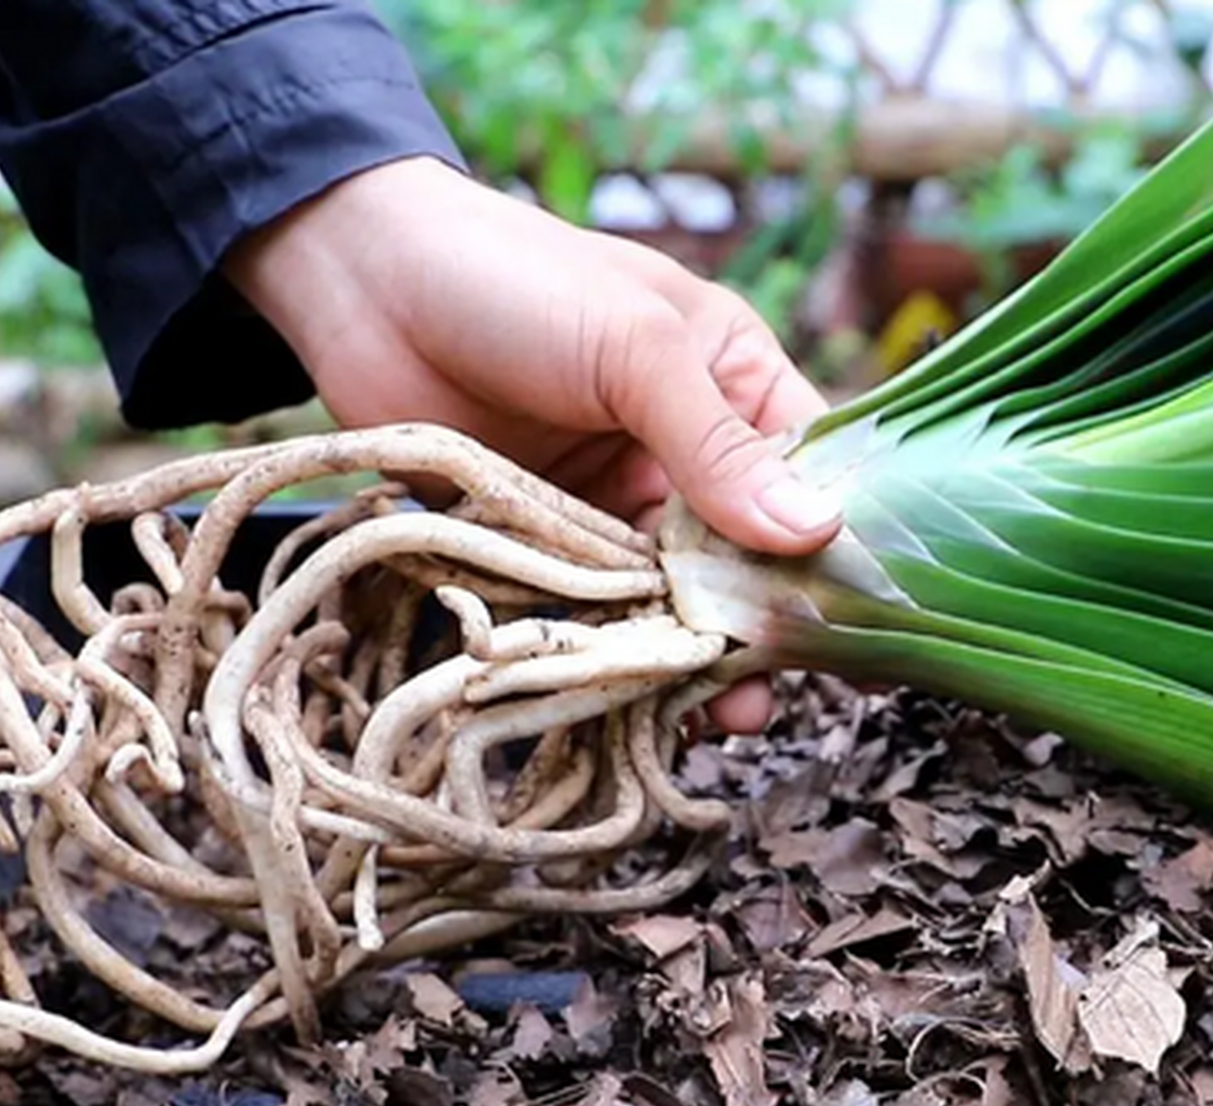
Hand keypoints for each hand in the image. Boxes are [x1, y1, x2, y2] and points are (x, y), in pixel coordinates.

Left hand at [224, 156, 844, 733]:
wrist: (357, 280)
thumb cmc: (512, 281)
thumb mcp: (635, 351)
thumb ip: (717, 448)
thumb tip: (816, 534)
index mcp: (731, 380)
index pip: (811, 474)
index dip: (834, 549)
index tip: (855, 628)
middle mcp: (683, 449)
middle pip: (746, 555)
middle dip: (759, 626)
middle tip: (769, 694)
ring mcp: (612, 501)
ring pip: (672, 596)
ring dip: (690, 655)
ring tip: (715, 718)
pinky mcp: (545, 541)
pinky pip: (594, 610)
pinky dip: (615, 654)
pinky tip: (637, 701)